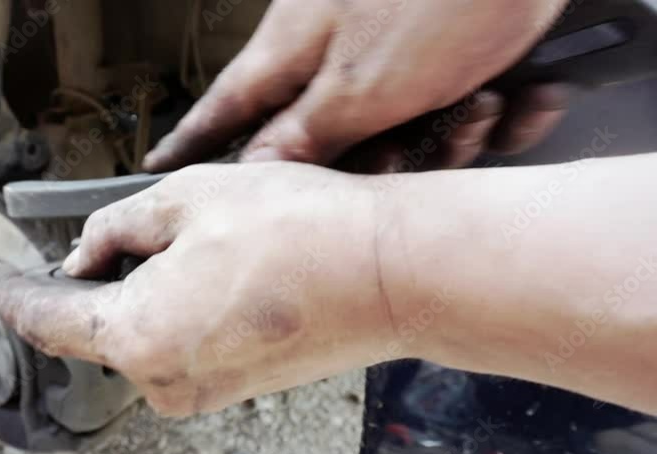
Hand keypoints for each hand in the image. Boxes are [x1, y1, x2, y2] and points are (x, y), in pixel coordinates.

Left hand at [0, 163, 394, 415]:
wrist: (388, 274)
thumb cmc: (301, 233)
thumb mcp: (187, 199)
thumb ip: (115, 229)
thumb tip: (85, 253)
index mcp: (137, 337)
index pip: (47, 321)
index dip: (13, 294)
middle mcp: (163, 381)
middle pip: (94, 331)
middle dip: (85, 286)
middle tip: (97, 240)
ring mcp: (200, 392)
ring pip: (137, 338)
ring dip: (135, 296)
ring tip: (177, 246)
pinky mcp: (232, 387)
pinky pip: (175, 348)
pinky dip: (170, 313)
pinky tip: (204, 274)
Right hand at [143, 0, 571, 170]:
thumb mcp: (361, 84)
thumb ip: (304, 135)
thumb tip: (256, 171)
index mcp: (295, 53)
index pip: (224, 110)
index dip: (191, 143)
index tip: (160, 165)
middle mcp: (338, 53)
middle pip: (334, 139)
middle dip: (384, 161)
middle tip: (411, 154)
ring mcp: (396, 50)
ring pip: (406, 131)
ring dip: (457, 133)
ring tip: (483, 103)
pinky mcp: (454, 50)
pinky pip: (463, 106)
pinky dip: (500, 109)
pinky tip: (525, 93)